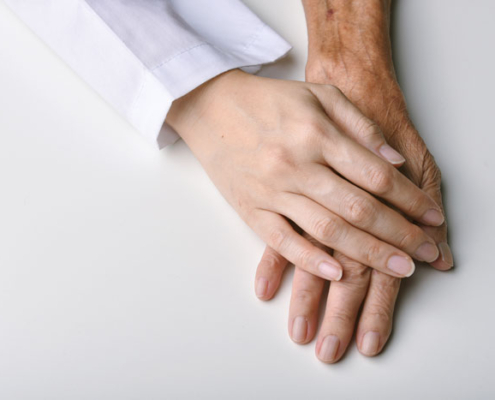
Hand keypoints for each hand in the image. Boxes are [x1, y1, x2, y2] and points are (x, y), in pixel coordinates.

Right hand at [255, 0, 452, 362]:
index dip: (410, 200)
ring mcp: (271, 190)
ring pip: (327, 230)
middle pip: (359, 209)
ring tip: (398, 269)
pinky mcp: (250, 209)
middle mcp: (296, 164)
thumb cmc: (268, 101)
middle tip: (426, 253)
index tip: (432, 218)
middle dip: (400, 235)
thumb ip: (360, 126)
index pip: (376, 176)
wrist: (212, 107)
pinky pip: (282, 242)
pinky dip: (311, 261)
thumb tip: (394, 162)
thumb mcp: (320, 96)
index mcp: (316, 134)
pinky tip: (338, 274)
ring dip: (368, 254)